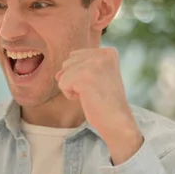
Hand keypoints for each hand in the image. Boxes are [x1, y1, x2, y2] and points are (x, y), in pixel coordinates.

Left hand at [55, 48, 142, 164]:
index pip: (75, 56)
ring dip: (72, 87)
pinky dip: (70, 94)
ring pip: (63, 73)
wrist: (117, 121)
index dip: (80, 74)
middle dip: (74, 80)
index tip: (98, 84)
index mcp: (108, 52)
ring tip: (91, 94)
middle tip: (94, 90)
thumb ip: (76, 68)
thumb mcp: (94, 77)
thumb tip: (57, 75)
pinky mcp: (85, 76)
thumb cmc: (105, 102)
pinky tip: (86, 98)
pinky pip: (62, 83)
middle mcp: (102, 55)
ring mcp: (94, 64)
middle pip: (67, 63)